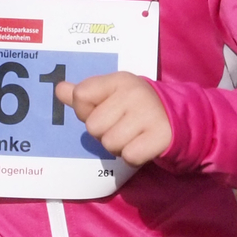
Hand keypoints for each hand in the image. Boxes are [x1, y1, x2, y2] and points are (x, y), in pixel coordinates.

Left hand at [55, 72, 172, 165]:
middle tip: (123, 126)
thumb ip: (84, 95)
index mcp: (118, 80)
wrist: (177, 119)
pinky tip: (143, 145)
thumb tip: (59, 90)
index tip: (104, 110)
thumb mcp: (111, 95)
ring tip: (133, 136)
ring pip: (109, 144)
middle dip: (104, 133)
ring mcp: (148, 113)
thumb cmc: (135, 108)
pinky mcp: (160, 135)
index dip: (85, 110)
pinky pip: (129, 156)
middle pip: (93, 126)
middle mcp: (134, 93)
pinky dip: (134, 156)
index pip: (81, 95)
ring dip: (119, 147)